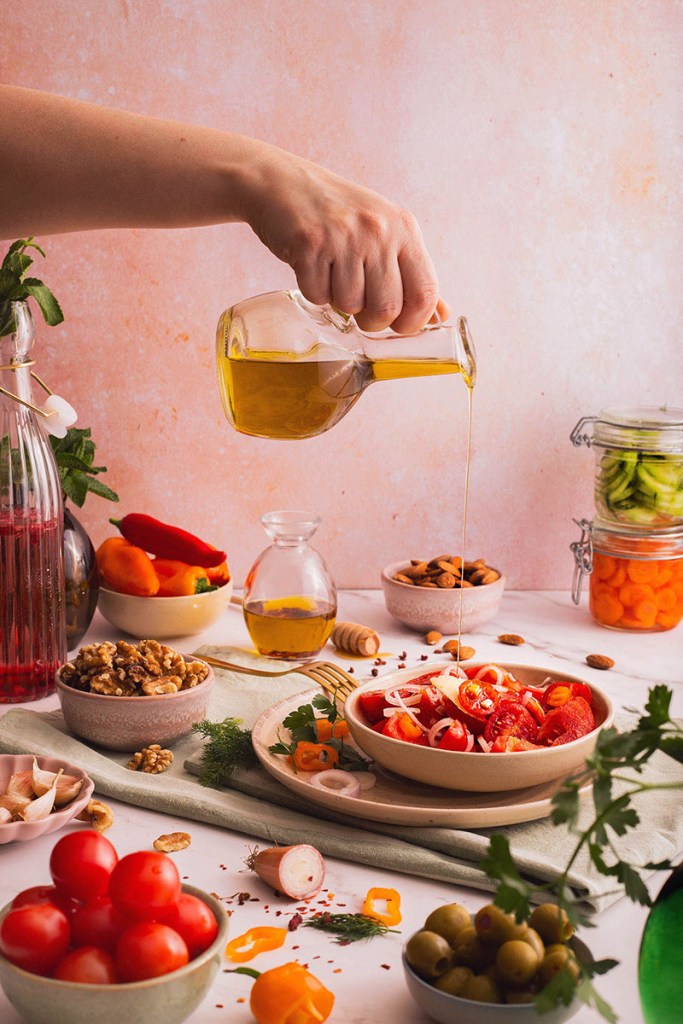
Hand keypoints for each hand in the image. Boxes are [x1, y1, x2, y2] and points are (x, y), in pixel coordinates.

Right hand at [240, 147, 441, 334]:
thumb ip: (412, 275)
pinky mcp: (310, 244)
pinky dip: (314, 292)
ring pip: (350, 305)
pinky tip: (313, 267)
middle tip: (360, 308)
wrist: (283, 184)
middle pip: (386, 309)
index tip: (399, 326)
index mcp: (403, 229)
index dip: (413, 322)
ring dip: (339, 302)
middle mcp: (377, 230)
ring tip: (332, 275)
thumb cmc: (338, 215)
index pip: (423, 293)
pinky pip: (318, 296)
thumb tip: (440, 314)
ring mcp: (343, 236)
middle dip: (371, 321)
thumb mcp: (384, 234)